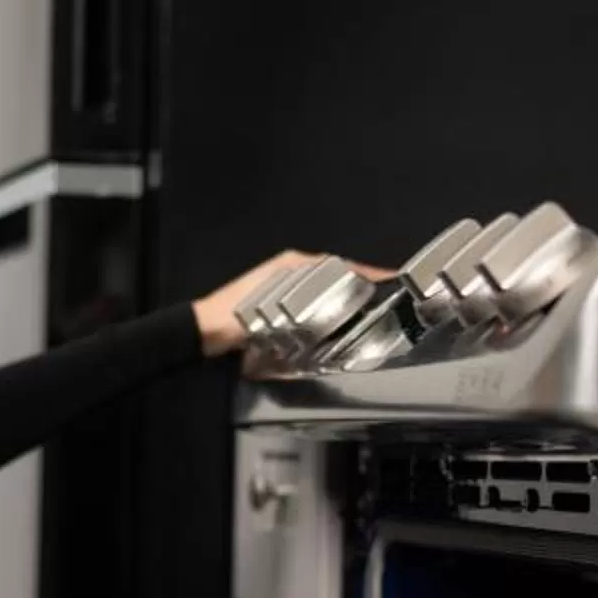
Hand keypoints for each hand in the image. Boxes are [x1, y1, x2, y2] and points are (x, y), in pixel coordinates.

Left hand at [192, 250, 392, 356]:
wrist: (203, 332)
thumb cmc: (232, 316)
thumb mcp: (274, 305)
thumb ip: (310, 298)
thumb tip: (343, 294)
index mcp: (293, 265)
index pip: (341, 265)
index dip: (369, 272)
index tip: (394, 278)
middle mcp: (292, 271)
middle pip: (338, 276)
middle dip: (364, 286)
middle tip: (391, 300)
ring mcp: (286, 287)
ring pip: (328, 290)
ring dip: (349, 299)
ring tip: (374, 312)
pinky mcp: (280, 306)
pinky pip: (315, 304)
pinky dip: (331, 311)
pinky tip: (340, 325)